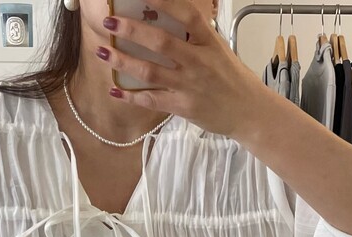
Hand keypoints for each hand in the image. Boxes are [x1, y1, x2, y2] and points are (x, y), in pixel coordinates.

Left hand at [97, 0, 266, 138]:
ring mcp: (189, 85)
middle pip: (161, 42)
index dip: (164, 2)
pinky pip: (152, 100)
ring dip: (123, 61)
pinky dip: (131, 96)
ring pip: (150, 71)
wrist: (248, 111)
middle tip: (110, 22)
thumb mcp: (218, 49)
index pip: (186, 15)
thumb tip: (166, 16)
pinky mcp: (183, 107)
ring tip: (103, 52)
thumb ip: (194, 36)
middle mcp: (197, 61)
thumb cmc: (232, 78)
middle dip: (132, 30)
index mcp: (208, 42)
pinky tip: (115, 89)